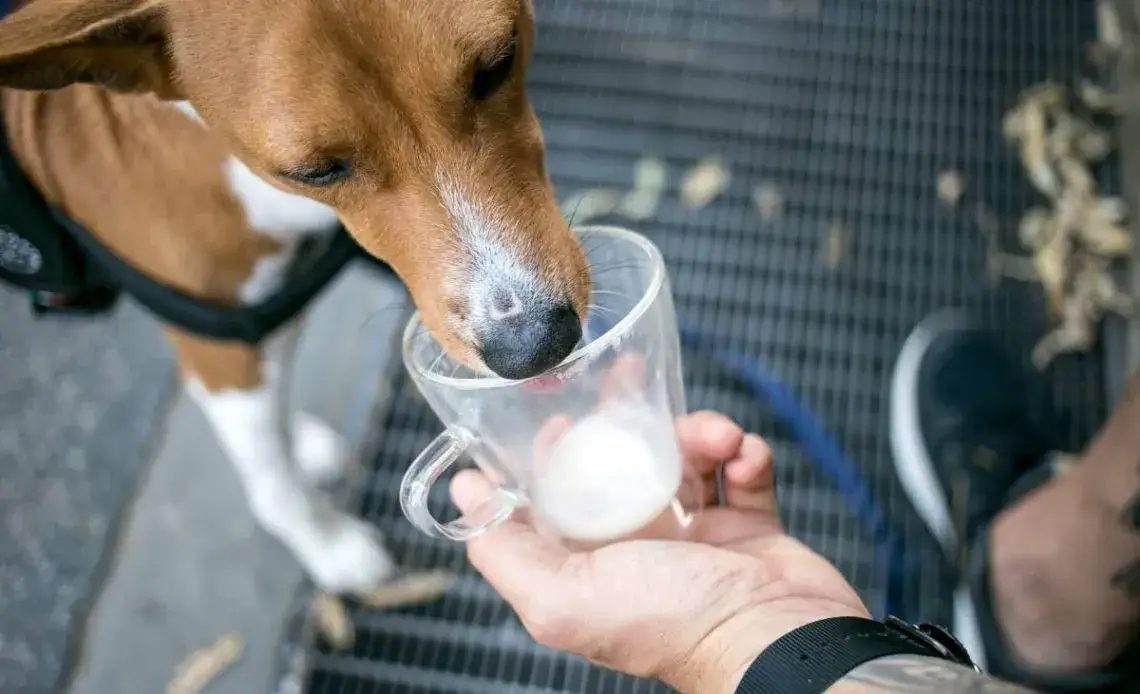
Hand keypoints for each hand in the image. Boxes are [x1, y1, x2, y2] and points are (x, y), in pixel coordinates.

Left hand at [449, 411, 870, 693]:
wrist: (779, 642)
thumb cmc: (674, 625)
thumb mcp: (562, 598)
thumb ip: (503, 551)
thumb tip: (463, 492)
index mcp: (590, 565)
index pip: (558, 497)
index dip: (553, 452)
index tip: (559, 415)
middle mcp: (638, 550)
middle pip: (622, 466)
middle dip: (628, 420)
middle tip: (632, 376)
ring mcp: (697, 537)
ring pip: (686, 459)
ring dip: (700, 433)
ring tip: (718, 436)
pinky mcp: (749, 526)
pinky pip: (742, 471)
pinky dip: (747, 455)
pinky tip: (746, 458)